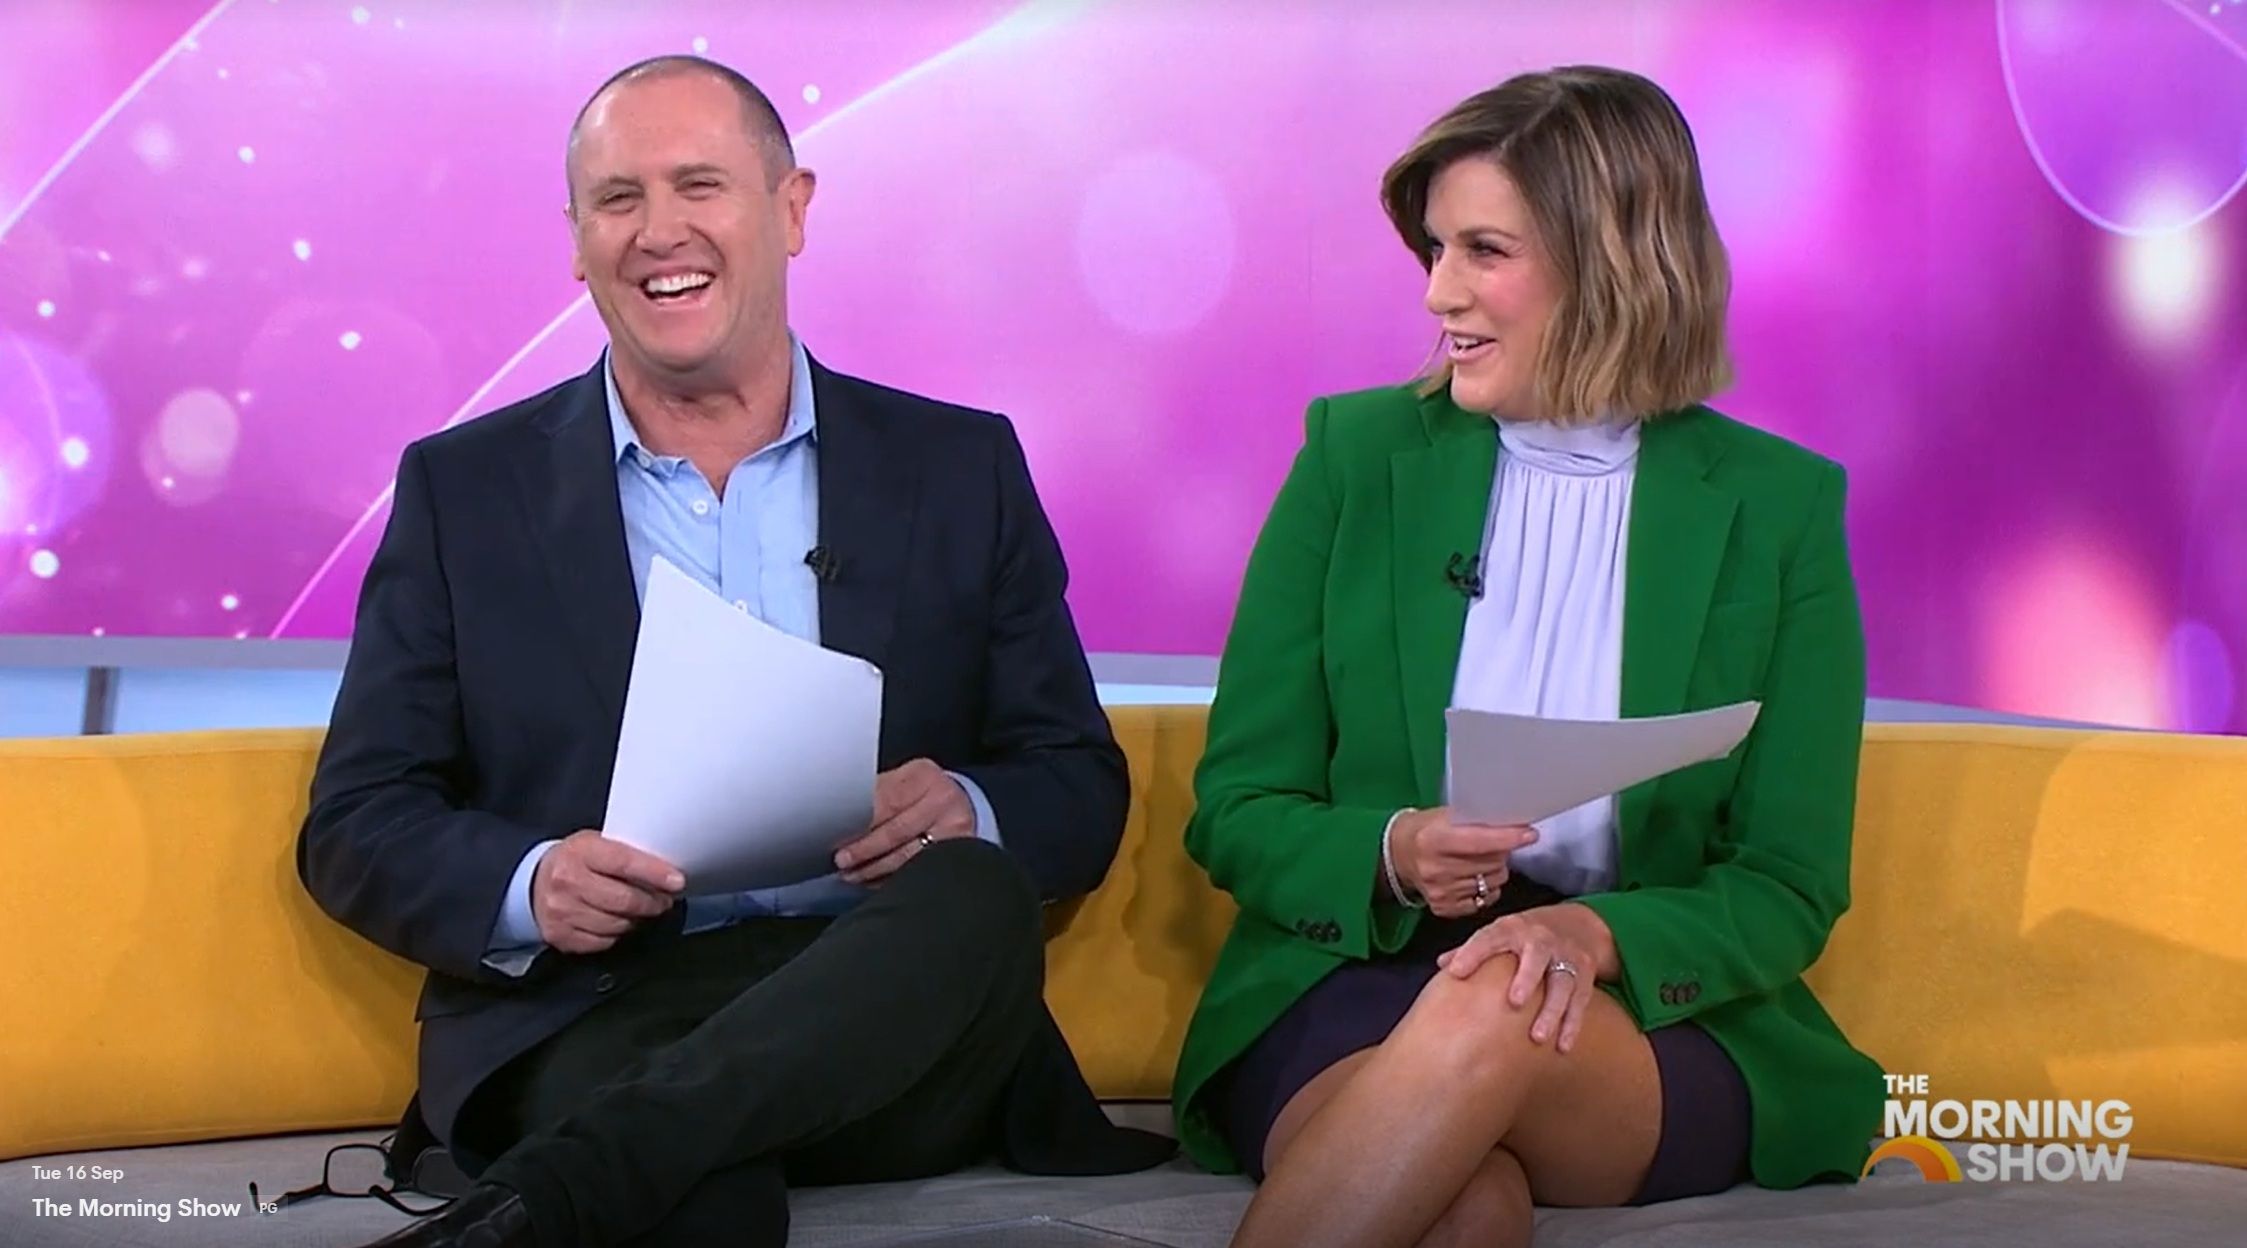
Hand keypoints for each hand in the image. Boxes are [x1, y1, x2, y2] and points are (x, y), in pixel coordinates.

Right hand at [532, 830, 684, 954]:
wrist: (533, 883)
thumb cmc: (578, 861)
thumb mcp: (597, 844)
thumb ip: (626, 854)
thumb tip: (667, 871)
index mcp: (581, 852)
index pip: (624, 863)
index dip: (654, 873)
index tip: (678, 882)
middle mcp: (567, 881)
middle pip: (623, 900)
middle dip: (652, 903)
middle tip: (664, 901)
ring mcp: (561, 911)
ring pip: (617, 925)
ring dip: (637, 920)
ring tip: (642, 911)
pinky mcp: (560, 936)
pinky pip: (603, 942)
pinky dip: (617, 935)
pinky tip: (619, 922)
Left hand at [834, 759, 976, 886]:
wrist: (960, 804)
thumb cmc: (921, 793)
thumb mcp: (902, 781)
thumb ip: (875, 796)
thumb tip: (837, 818)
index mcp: (922, 775)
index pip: (885, 802)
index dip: (858, 822)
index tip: (835, 836)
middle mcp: (942, 799)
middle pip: (895, 831)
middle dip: (863, 850)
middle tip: (841, 861)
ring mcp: (953, 828)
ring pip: (906, 856)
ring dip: (874, 869)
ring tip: (852, 874)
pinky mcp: (958, 852)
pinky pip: (917, 870)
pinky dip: (891, 878)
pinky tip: (874, 880)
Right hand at [1390, 806, 1538, 916]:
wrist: (1398, 854)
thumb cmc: (1426, 830)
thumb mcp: (1444, 815)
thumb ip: (1475, 821)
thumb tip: (1515, 824)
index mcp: (1433, 839)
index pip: (1480, 841)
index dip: (1508, 838)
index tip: (1530, 834)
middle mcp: (1436, 868)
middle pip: (1491, 863)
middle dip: (1501, 852)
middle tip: (1492, 844)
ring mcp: (1440, 891)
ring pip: (1492, 882)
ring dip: (1494, 870)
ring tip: (1478, 860)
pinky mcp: (1444, 908)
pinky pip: (1484, 900)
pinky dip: (1485, 889)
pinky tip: (1471, 877)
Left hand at [1435, 903, 1615, 1052]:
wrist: (1578, 924)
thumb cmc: (1525, 936)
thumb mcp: (1500, 933)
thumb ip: (1474, 949)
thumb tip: (1442, 965)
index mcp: (1512, 928)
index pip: (1490, 938)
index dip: (1472, 953)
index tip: (1455, 971)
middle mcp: (1541, 940)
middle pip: (1536, 958)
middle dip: (1526, 978)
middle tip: (1515, 1002)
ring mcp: (1566, 957)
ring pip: (1562, 983)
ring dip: (1552, 1010)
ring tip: (1538, 1037)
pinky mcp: (1585, 974)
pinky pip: (1580, 1000)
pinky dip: (1572, 1024)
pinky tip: (1562, 1046)